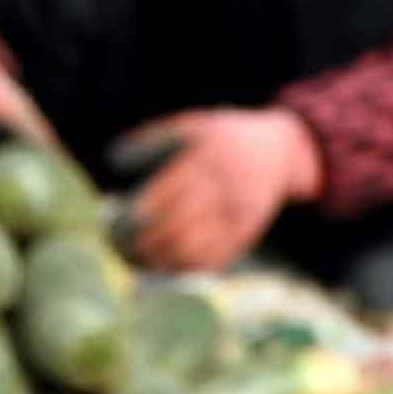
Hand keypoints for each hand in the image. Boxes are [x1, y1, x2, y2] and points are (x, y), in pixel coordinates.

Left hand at [115, 107, 322, 274]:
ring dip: (160, 261)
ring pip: (195, 249)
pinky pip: (213, 259)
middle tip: (118, 248)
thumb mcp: (191, 126)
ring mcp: (238, 215)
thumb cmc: (221, 138)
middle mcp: (226, 188)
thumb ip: (152, 138)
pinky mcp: (245, 235)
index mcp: (209, 157)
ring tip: (134, 261)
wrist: (279, 153)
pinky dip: (184, 267)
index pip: (171, 193)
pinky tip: (162, 266)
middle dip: (145, 243)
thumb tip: (113, 160)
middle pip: (180, 225)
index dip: (143, 214)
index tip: (118, 224)